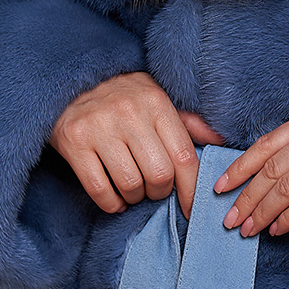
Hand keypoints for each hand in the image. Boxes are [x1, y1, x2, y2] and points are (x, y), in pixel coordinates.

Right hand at [49, 72, 223, 216]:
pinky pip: (100, 189)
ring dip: (134, 197)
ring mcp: (99, 127)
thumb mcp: (154, 97)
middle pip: (159, 175)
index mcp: (155, 102)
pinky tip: (114, 198)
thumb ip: (185, 121)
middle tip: (153, 189)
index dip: (191, 188)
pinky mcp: (74, 142)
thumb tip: (220, 141)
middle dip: (159, 192)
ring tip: (132, 190)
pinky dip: (111, 202)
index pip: (183, 156)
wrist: (68, 81)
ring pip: (130, 184)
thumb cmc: (120, 96)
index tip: (190, 207)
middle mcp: (128, 113)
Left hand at [214, 117, 288, 237]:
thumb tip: (257, 175)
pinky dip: (287, 220)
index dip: (238, 170)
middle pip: (269, 173)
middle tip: (229, 221)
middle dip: (246, 199)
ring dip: (262, 213)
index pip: (262, 149)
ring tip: (247, 230)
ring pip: (283, 191)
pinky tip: (274, 230)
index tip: (219, 188)